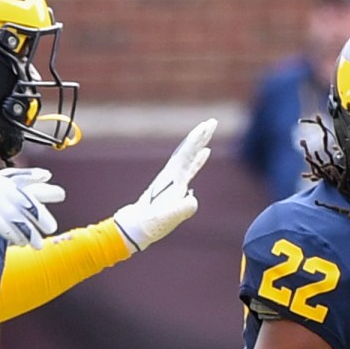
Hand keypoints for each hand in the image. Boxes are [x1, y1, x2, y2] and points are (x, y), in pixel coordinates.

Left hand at [112, 118, 213, 250]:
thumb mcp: (166, 218)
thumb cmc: (149, 223)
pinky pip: (190, 168)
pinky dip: (198, 159)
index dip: (196, 141)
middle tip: (213, 121)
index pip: (186, 155)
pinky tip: (206, 153)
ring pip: (190, 157)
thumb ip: (181, 209)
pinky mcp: (176, 186)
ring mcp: (174, 179)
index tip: (205, 127)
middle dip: (201, 136)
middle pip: (188, 150)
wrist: (137, 227)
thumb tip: (193, 199)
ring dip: (200, 144)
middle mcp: (172, 175)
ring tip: (210, 131)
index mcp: (171, 179)